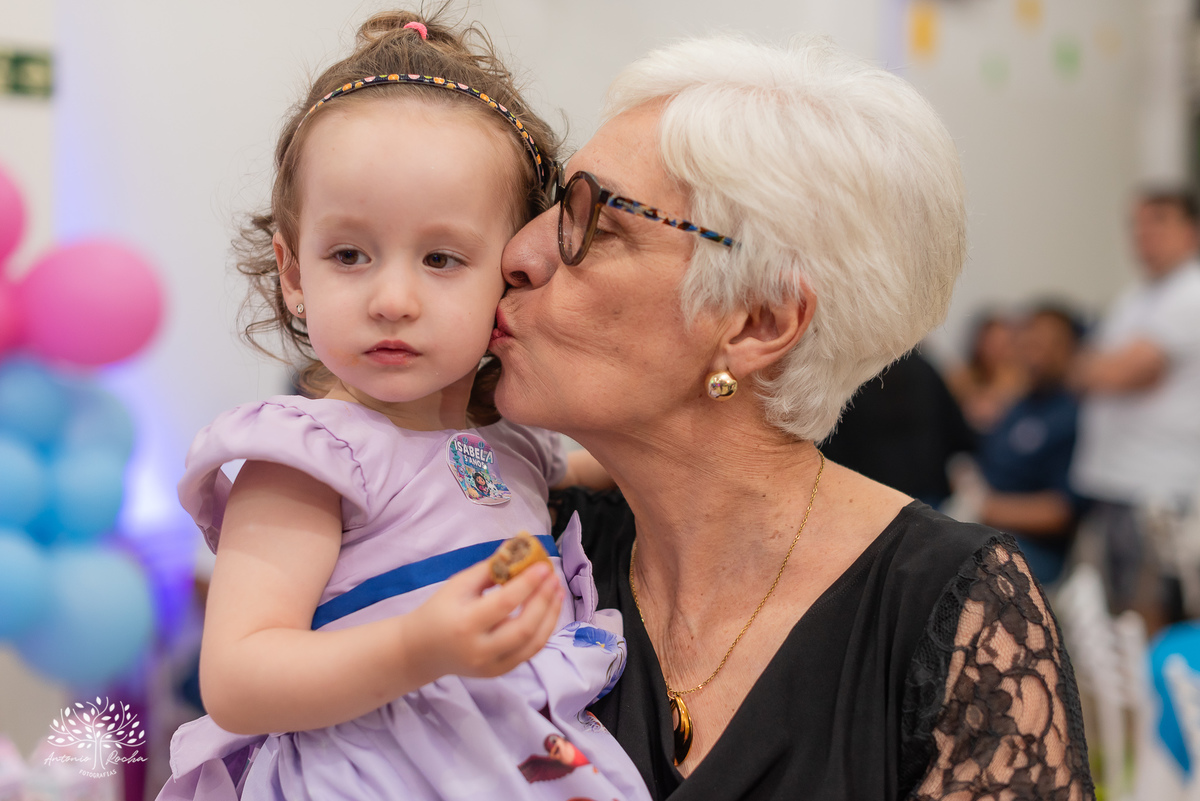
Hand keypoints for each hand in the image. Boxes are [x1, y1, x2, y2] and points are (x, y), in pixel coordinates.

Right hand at [405, 559, 562, 682]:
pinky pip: (529, 652)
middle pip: (524, 628)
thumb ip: (490, 569)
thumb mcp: (458, 585)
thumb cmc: (440, 610)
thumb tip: (518, 549)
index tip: (543, 566)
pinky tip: (549, 610)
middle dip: (543, 601)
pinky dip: (543, 630)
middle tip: (553, 578)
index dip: (527, 584)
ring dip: (550, 616)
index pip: (504, 603)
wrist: (422, 650)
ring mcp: (491, 666)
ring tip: (558, 592)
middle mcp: (480, 650)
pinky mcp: (499, 672)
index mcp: (465, 624)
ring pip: (532, 645)